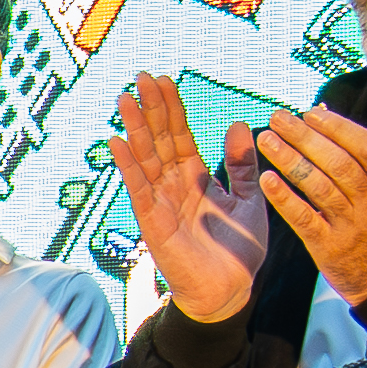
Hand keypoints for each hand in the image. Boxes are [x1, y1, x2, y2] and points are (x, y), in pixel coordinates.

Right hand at [114, 73, 271, 318]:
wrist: (230, 291)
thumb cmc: (238, 250)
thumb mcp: (249, 198)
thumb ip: (241, 164)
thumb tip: (239, 124)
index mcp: (195, 178)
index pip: (180, 135)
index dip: (172, 108)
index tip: (164, 79)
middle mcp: (174, 186)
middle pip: (159, 139)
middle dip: (151, 108)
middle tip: (142, 76)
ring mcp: (160, 203)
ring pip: (145, 158)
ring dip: (134, 128)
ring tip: (125, 98)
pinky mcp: (153, 223)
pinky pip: (139, 189)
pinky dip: (128, 166)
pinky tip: (118, 142)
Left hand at [247, 103, 366, 301]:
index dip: (339, 128)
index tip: (312, 112)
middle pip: (339, 164)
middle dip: (306, 137)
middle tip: (279, 118)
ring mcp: (351, 225)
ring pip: (319, 187)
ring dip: (290, 160)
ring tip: (266, 140)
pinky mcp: (328, 246)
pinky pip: (304, 218)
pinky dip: (284, 199)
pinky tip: (266, 180)